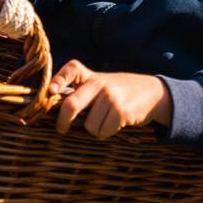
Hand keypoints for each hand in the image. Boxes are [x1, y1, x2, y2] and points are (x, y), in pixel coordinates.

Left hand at [50, 60, 172, 138]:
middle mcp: (99, 83)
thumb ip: (82, 91)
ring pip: (88, 125)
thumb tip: (58, 111)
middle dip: (63, 121)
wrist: (151, 92)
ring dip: (94, 129)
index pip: (72, 69)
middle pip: (72, 104)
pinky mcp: (121, 111)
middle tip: (62, 128)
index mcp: (91, 76)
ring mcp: (111, 97)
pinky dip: (106, 133)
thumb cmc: (119, 91)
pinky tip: (114, 124)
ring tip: (104, 121)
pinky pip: (103, 131)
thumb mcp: (101, 84)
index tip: (51, 91)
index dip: (58, 80)